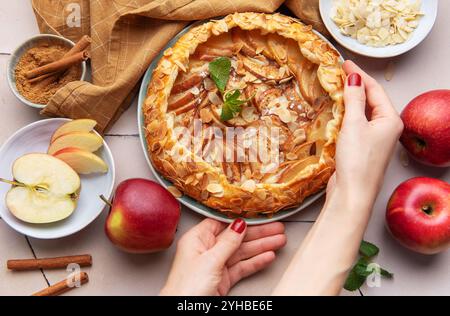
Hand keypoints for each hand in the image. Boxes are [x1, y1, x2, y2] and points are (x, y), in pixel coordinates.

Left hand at [160, 218, 285, 295]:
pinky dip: (256, 262)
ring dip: (261, 246)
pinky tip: (268, 256)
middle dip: (258, 233)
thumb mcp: (210, 260)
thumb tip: (239, 224)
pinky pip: (242, 267)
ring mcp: (215, 265)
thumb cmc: (186, 288)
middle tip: (276, 228)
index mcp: (196, 239)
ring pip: (242, 252)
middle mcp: (205, 250)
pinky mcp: (222, 280)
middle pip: (236, 237)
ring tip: (279, 241)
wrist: (182, 313)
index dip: (242, 218)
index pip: (222, 223)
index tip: (258, 214)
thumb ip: (227, 242)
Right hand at [328, 60, 403, 200]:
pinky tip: (337, 112)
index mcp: (390, 120)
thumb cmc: (357, 160)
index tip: (344, 63)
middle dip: (356, 86)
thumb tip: (354, 77)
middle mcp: (386, 128)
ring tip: (337, 87)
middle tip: (339, 73)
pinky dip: (347, 115)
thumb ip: (354, 99)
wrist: (353, 193)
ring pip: (363, 112)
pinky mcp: (363, 148)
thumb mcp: (354, 125)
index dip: (359, 74)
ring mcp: (375, 139)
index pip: (375, 89)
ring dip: (350, 100)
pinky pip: (356, 125)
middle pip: (371, 100)